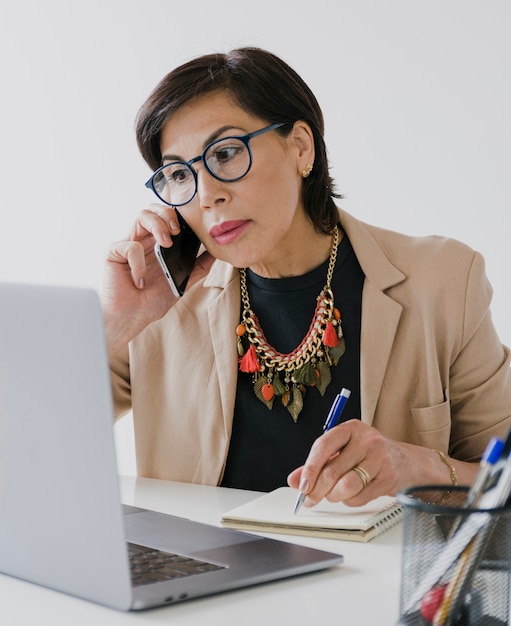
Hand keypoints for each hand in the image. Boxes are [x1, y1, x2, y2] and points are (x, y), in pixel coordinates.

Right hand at [101, 204, 212, 356]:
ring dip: (158, 225)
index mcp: (157, 244)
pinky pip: (130, 246)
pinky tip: (140, 280)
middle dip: (168, 214)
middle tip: (178, 231)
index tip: (192, 222)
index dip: (178, 212)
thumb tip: (216, 253)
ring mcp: (127, 244)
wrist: (131, 319)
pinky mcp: (114, 252)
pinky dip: (139, 263)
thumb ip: (198, 267)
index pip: (166, 217)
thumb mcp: (182, 282)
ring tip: (166, 244)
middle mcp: (143, 240)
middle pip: (154, 209)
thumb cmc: (151, 301)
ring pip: (142, 216)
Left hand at [287, 419, 441, 506]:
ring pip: (346, 485)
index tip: (302, 485)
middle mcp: (366, 440)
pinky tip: (352, 495)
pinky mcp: (388, 478)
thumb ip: (317, 464)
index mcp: (351, 428)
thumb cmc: (369, 456)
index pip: (324, 445)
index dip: (310, 467)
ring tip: (334, 494)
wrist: (407, 463)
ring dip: (334, 496)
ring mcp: (380, 458)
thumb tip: (294, 479)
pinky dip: (350, 501)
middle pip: (333, 469)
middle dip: (318, 489)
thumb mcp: (343, 452)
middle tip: (311, 498)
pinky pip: (360, 497)